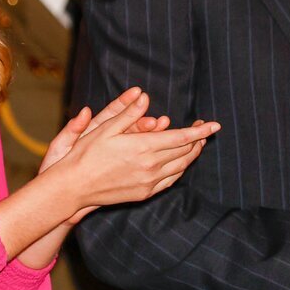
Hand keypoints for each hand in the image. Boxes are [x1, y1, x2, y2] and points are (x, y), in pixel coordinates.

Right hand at [49, 89, 220, 221]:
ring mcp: (149, 182)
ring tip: (197, 144)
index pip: (181, 138)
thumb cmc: (87, 154)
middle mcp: (151, 166)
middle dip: (198, 140)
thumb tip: (144, 97)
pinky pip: (171, 180)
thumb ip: (128, 114)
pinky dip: (181, 169)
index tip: (215, 125)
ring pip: (181, 167)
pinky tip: (181, 162)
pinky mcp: (145, 193)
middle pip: (185, 152)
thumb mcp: (105, 129)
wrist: (74, 187)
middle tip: (204, 130)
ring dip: (192, 154)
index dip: (200, 132)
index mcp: (144, 147)